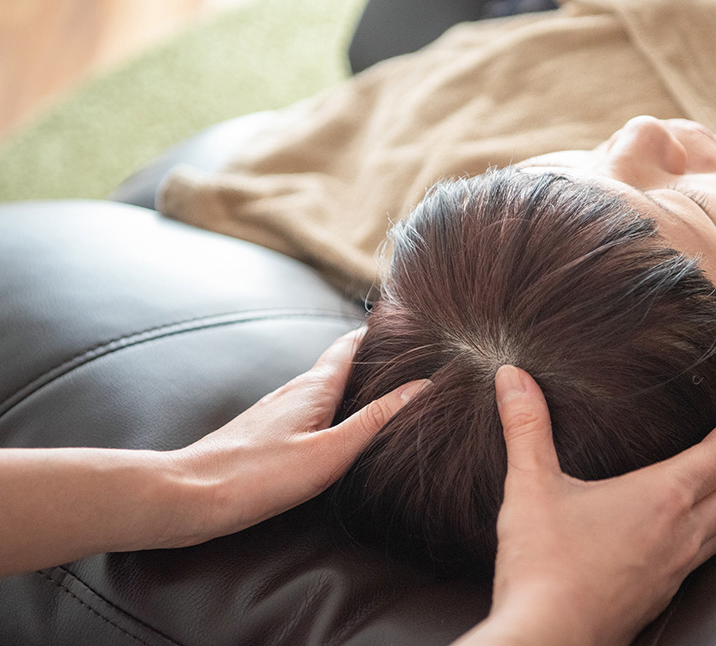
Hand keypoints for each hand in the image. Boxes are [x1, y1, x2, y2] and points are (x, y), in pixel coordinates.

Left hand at [163, 327, 428, 547]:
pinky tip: (336, 429)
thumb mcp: (330, 453)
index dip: (379, 332)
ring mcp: (276, 410)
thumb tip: (421, 387)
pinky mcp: (264, 432)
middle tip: (409, 357)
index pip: (351, 345)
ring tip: (382, 391)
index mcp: (313, 388)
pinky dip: (331, 408)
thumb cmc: (259, 476)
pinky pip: (307, 409)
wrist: (190, 496)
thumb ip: (375, 421)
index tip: (408, 323)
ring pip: (322, 387)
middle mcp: (293, 391)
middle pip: (339, 364)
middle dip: (372, 359)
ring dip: (351, 384)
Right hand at [455, 365, 715, 645]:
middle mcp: (678, 534)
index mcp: (658, 499)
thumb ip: (526, 426)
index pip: (715, 458)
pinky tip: (696, 540)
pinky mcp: (661, 596)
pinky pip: (703, 558)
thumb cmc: (543, 566)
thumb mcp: (530, 485)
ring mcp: (674, 570)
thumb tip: (512, 377)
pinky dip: (714, 535)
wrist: (548, 637)